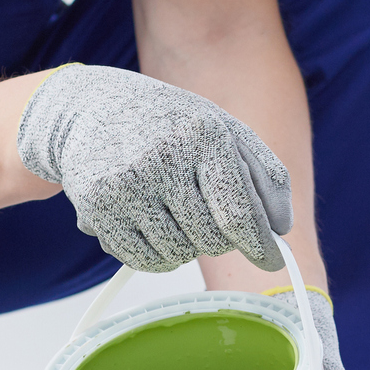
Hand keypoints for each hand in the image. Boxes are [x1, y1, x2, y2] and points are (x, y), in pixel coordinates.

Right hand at [17, 65, 292, 271]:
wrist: (89, 107)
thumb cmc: (169, 123)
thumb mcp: (223, 129)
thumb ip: (264, 174)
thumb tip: (281, 228)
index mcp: (204, 135)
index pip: (238, 212)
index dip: (259, 245)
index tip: (271, 261)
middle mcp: (163, 159)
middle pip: (210, 240)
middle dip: (218, 239)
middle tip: (208, 219)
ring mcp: (125, 185)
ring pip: (176, 255)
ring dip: (185, 246)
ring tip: (173, 212)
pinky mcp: (97, 208)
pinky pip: (142, 260)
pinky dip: (155, 254)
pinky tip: (151, 223)